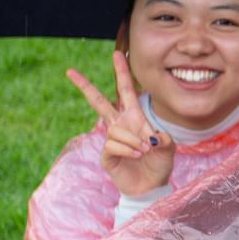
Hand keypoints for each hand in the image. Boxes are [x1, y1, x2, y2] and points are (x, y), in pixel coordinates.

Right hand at [67, 51, 174, 196]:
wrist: (151, 186)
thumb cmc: (160, 163)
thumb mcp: (169, 147)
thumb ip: (164, 139)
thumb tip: (150, 137)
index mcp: (135, 118)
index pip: (126, 91)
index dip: (122, 73)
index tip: (117, 54)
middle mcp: (120, 125)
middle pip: (99, 102)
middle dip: (85, 86)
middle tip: (69, 71)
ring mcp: (111, 139)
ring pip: (115, 130)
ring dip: (133, 140)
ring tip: (144, 150)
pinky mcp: (106, 153)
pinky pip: (114, 144)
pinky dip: (128, 149)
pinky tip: (136, 155)